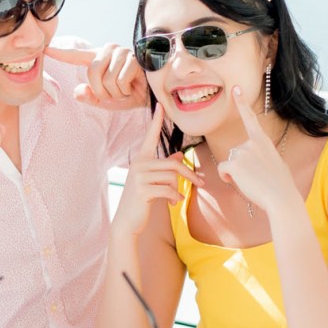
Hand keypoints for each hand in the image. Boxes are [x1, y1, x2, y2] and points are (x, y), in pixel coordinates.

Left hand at [45, 44, 146, 109]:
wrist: (153, 97)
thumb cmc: (129, 94)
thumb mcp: (106, 100)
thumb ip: (90, 97)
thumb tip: (77, 92)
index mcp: (99, 57)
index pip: (77, 55)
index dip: (60, 53)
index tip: (45, 49)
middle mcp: (110, 50)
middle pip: (92, 72)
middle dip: (101, 90)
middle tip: (114, 93)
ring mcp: (123, 52)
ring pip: (107, 79)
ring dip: (116, 92)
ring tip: (125, 90)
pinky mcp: (135, 59)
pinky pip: (120, 81)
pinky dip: (125, 91)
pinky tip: (134, 87)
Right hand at [111, 103, 203, 237]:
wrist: (127, 220)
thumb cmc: (141, 199)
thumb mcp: (153, 181)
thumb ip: (165, 167)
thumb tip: (179, 155)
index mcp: (141, 158)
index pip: (151, 136)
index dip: (157, 121)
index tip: (161, 106)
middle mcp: (139, 163)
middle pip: (173, 163)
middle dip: (189, 174)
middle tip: (200, 183)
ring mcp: (139, 176)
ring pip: (172, 176)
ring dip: (178, 189)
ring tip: (175, 198)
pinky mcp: (142, 189)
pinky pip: (168, 189)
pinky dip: (174, 196)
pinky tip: (173, 202)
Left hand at [215, 85, 290, 212]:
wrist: (281, 198)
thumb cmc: (281, 185)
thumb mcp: (276, 163)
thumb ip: (264, 156)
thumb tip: (259, 160)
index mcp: (263, 141)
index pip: (250, 118)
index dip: (242, 103)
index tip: (236, 89)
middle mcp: (252, 142)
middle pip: (234, 153)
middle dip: (240, 166)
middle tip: (257, 177)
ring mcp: (243, 151)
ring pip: (229, 163)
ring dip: (235, 173)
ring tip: (253, 181)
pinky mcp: (234, 163)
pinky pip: (223, 170)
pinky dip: (227, 178)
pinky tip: (241, 182)